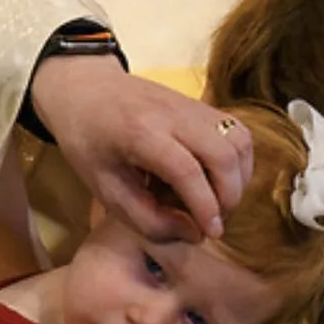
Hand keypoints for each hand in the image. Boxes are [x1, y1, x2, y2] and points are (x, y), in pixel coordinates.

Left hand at [28, 57, 252, 242]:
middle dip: (230, 196)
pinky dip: (238, 160)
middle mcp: (172, 114)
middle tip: (215, 221)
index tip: (210, 233)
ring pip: (238, 140)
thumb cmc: (87, 142)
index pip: (187, 171)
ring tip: (220, 201)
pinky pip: (236, 131)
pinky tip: (221, 179)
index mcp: (139, 133)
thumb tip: (194, 233)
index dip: (205, 207)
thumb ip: (146, 217)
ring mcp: (191, 105)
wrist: (84, 89)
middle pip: (223, 154)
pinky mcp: (201, 105)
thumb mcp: (103, 188)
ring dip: (239, 177)